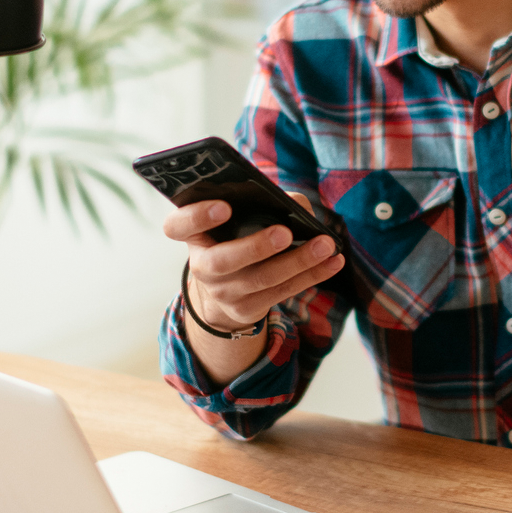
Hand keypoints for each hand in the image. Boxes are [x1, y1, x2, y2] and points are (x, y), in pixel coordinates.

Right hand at [163, 199, 345, 385]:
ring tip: (326, 244)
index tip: (224, 206)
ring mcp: (224, 292)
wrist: (224, 289)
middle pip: (223, 261)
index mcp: (193, 236)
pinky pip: (282, 292)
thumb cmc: (235, 238)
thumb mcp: (236, 220)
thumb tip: (298, 206)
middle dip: (256, 247)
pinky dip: (312, 275)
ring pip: (262, 279)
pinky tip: (333, 262)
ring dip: (298, 261)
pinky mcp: (247, 309)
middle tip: (285, 232)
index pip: (178, 226)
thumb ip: (262, 202)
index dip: (197, 216)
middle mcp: (202, 266)